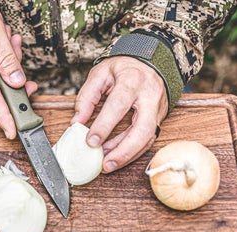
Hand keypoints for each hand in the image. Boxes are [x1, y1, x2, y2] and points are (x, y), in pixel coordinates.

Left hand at [71, 56, 167, 172]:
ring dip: (127, 155)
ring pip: (147, 139)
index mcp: (133, 81)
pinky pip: (148, 140)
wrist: (150, 62)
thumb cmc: (124, 68)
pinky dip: (133, 152)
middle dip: (124, 151)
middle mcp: (150, 96)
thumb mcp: (100, 73)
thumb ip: (87, 97)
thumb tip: (77, 122)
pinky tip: (117, 157)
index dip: (104, 126)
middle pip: (142, 129)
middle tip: (105, 164)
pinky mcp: (159, 119)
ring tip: (107, 165)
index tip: (90, 141)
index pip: (118, 106)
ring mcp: (157, 109)